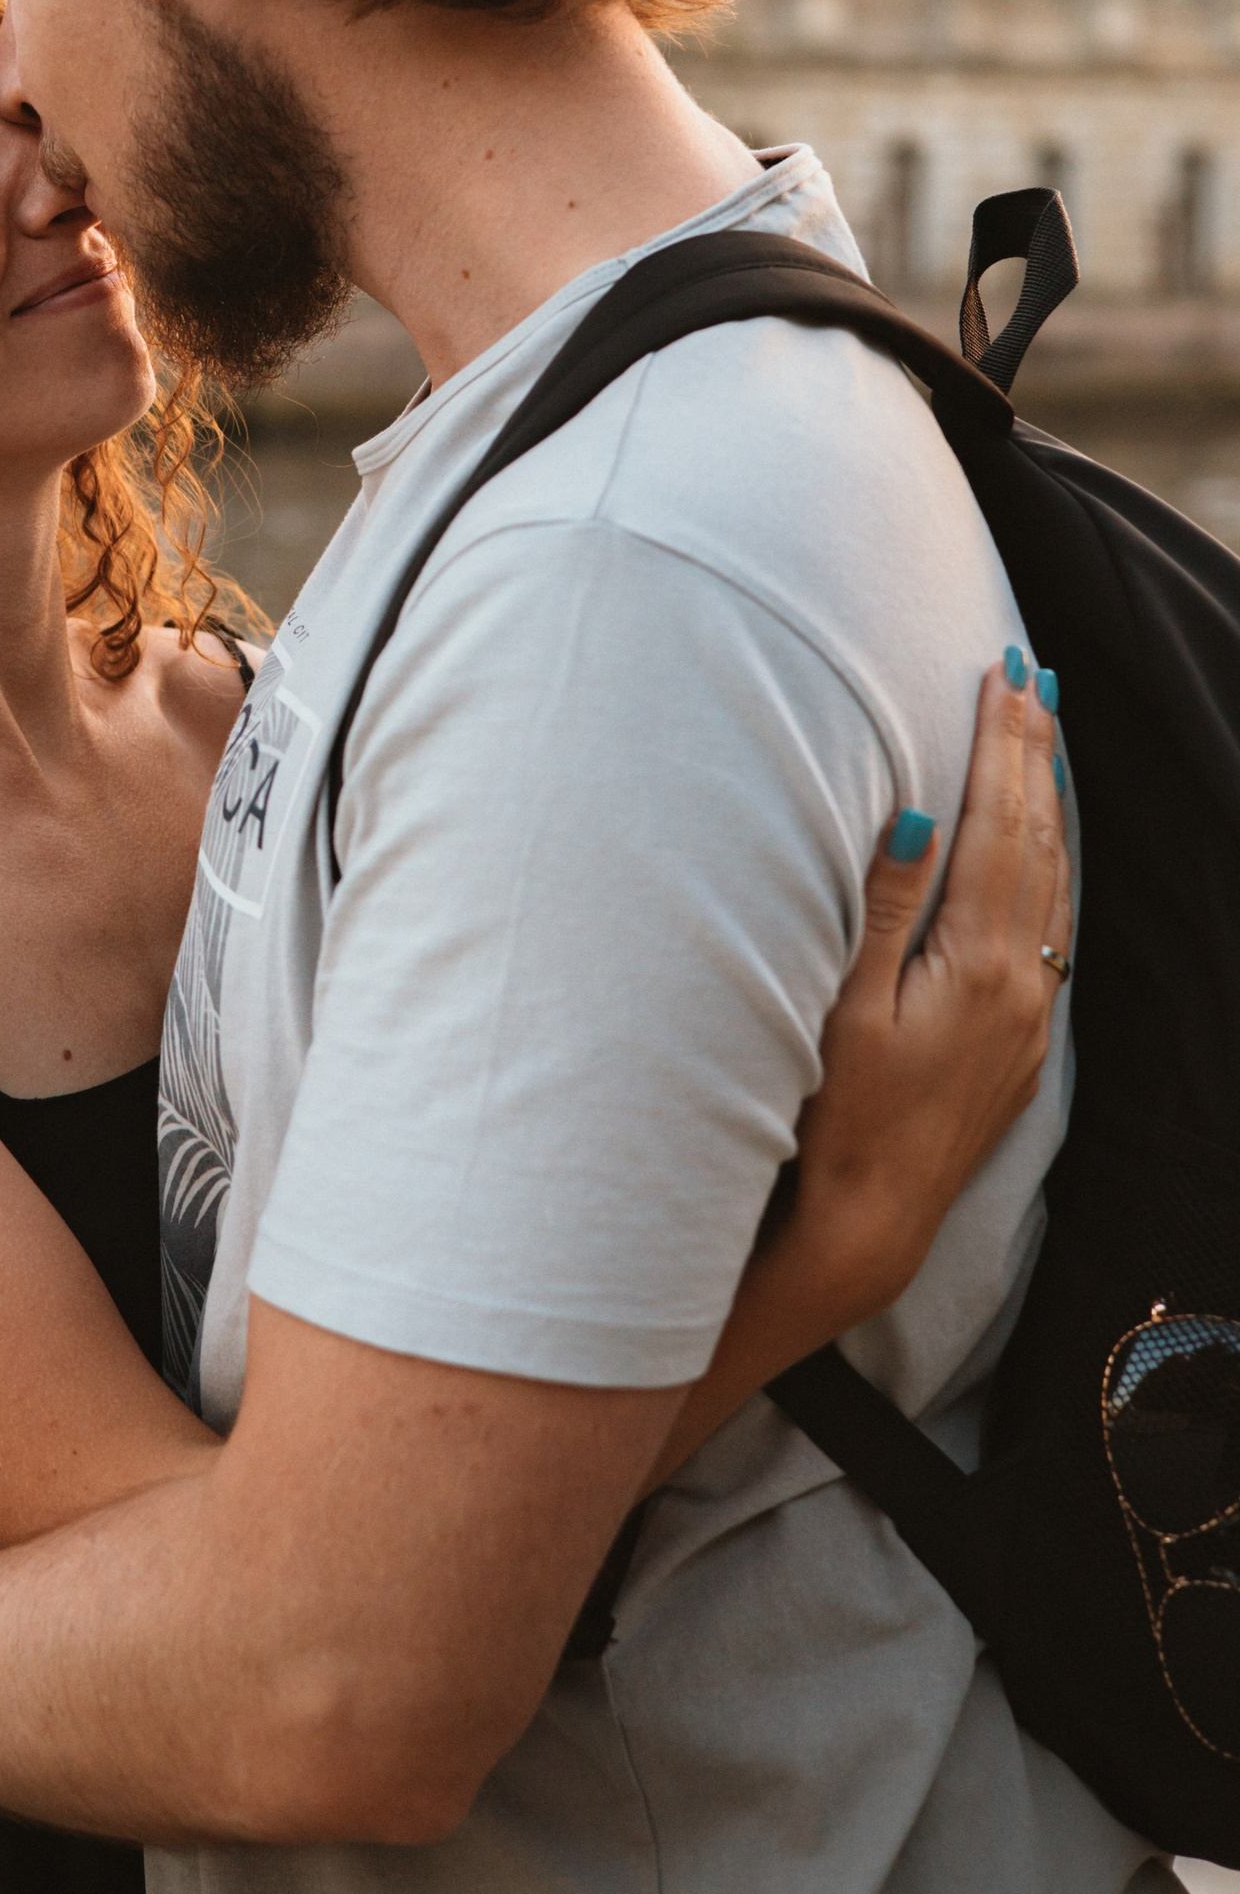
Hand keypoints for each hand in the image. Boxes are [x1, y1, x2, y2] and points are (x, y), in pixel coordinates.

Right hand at [792, 652, 1071, 1317]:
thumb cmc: (840, 1112)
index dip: (999, 746)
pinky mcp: (1024, 1041)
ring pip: (1053, 881)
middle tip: (1032, 680)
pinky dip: (1050, 868)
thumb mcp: (846, 1004)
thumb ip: (886, 904)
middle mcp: (1020, 981)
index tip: (1003, 679)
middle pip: (1034, 839)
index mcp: (976, 960)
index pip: (994, 825)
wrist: (875, 1214)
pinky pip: (1053, 929)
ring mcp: (1029, 1014)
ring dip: (1047, 803)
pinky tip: (1042, 847)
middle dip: (1032, 753)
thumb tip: (920, 812)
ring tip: (1044, 738)